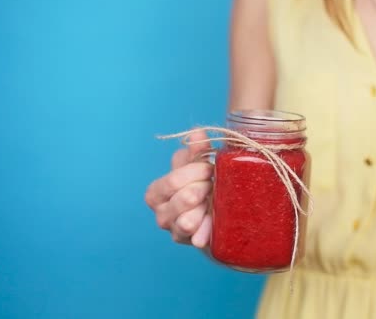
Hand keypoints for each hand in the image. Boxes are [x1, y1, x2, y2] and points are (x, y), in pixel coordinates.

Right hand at [145, 130, 212, 247]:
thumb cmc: (205, 187)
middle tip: (213, 185)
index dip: (197, 171)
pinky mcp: (188, 243)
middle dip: (203, 188)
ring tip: (211, 203)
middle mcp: (160, 212)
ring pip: (187, 219)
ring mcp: (174, 229)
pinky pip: (197, 237)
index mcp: (157, 191)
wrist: (219, 217)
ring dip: (204, 209)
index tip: (211, 169)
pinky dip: (204, 232)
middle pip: (183, 196)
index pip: (174, 179)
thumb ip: (197, 151)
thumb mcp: (200, 166)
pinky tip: (209, 229)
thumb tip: (198, 132)